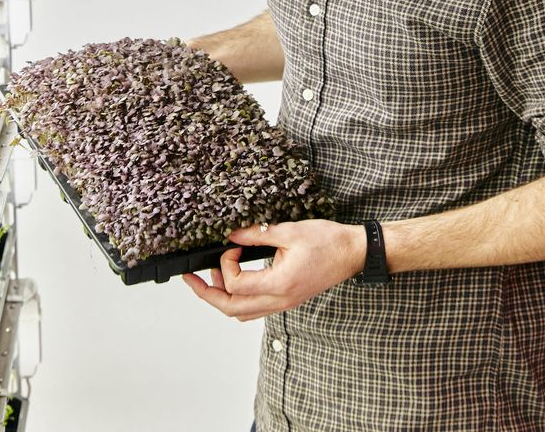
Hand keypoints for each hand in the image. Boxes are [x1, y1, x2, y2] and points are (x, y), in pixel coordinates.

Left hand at [181, 220, 364, 320]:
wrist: (353, 253)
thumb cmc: (328, 242)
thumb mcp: (289, 231)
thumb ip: (256, 235)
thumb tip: (231, 236)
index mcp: (279, 284)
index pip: (236, 285)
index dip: (226, 264)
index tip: (231, 246)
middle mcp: (280, 300)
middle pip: (232, 310)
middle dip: (208, 294)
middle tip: (191, 280)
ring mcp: (284, 303)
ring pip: (243, 314)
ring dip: (223, 298)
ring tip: (213, 278)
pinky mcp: (287, 300)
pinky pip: (256, 309)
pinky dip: (239, 299)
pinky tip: (236, 281)